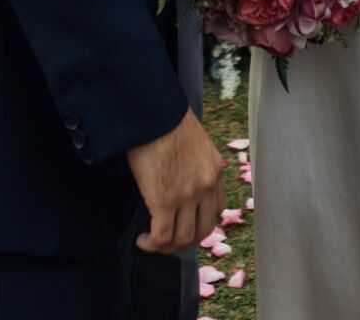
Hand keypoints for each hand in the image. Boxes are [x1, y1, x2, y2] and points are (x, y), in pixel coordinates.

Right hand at [128, 110, 226, 254]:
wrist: (154, 112)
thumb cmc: (166, 121)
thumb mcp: (194, 143)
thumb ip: (195, 164)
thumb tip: (181, 179)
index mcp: (216, 171)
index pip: (217, 211)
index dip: (199, 224)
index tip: (182, 224)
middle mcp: (207, 186)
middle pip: (203, 231)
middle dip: (185, 241)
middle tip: (167, 240)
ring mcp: (188, 196)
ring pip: (182, 238)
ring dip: (166, 246)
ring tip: (151, 241)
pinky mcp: (165, 201)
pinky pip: (162, 237)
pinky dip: (152, 244)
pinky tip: (142, 240)